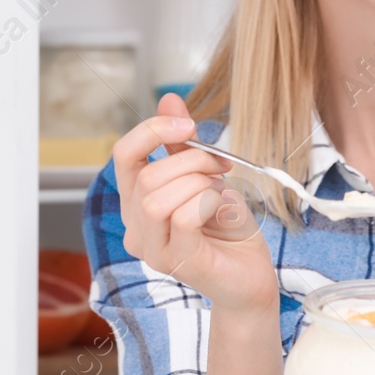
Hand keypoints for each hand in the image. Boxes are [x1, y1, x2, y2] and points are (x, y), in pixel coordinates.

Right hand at [113, 92, 277, 315]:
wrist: (251, 275)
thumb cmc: (226, 229)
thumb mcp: (205, 176)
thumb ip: (182, 144)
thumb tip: (169, 100)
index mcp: (137, 203)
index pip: (123, 155)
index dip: (152, 130)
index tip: (188, 126)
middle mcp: (136, 228)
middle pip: (146, 176)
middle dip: (191, 160)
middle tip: (221, 167)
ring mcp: (154, 250)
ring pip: (158, 198)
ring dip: (198, 183)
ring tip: (218, 192)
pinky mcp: (179, 263)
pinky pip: (184, 217)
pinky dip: (209, 202)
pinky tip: (221, 210)